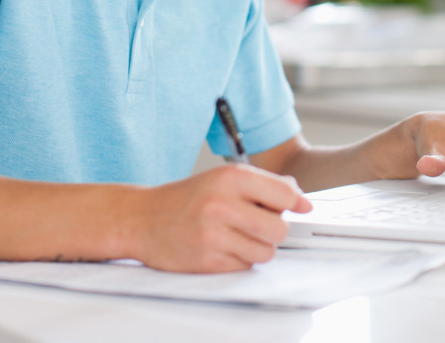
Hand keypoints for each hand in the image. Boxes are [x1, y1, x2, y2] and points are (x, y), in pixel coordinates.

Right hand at [129, 165, 311, 272]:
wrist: (142, 218)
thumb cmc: (188, 197)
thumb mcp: (224, 177)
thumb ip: (265, 184)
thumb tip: (301, 200)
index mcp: (230, 177)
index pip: (284, 194)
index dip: (295, 204)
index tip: (298, 207)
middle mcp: (221, 204)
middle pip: (279, 228)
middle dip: (274, 229)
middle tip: (258, 223)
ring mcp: (212, 234)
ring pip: (265, 252)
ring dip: (258, 247)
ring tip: (238, 236)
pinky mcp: (206, 261)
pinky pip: (245, 266)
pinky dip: (239, 260)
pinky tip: (222, 247)